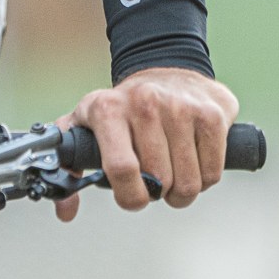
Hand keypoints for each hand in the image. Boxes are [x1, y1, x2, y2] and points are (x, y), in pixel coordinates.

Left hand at [54, 67, 238, 221]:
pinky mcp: (211, 115)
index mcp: (107, 108)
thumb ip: (68, 167)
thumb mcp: (85, 126)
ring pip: (188, 183)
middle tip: (154, 179)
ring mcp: (180, 107)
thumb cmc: (122, 107)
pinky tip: (192, 159)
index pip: (120, 168)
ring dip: (182, 190)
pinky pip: (212, 173)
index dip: (130, 196)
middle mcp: (144, 103)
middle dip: (158, 193)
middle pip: (158, 181)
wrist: (164, 67)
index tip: (134, 196)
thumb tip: (66, 211)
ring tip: (173, 170)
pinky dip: (205, 178)